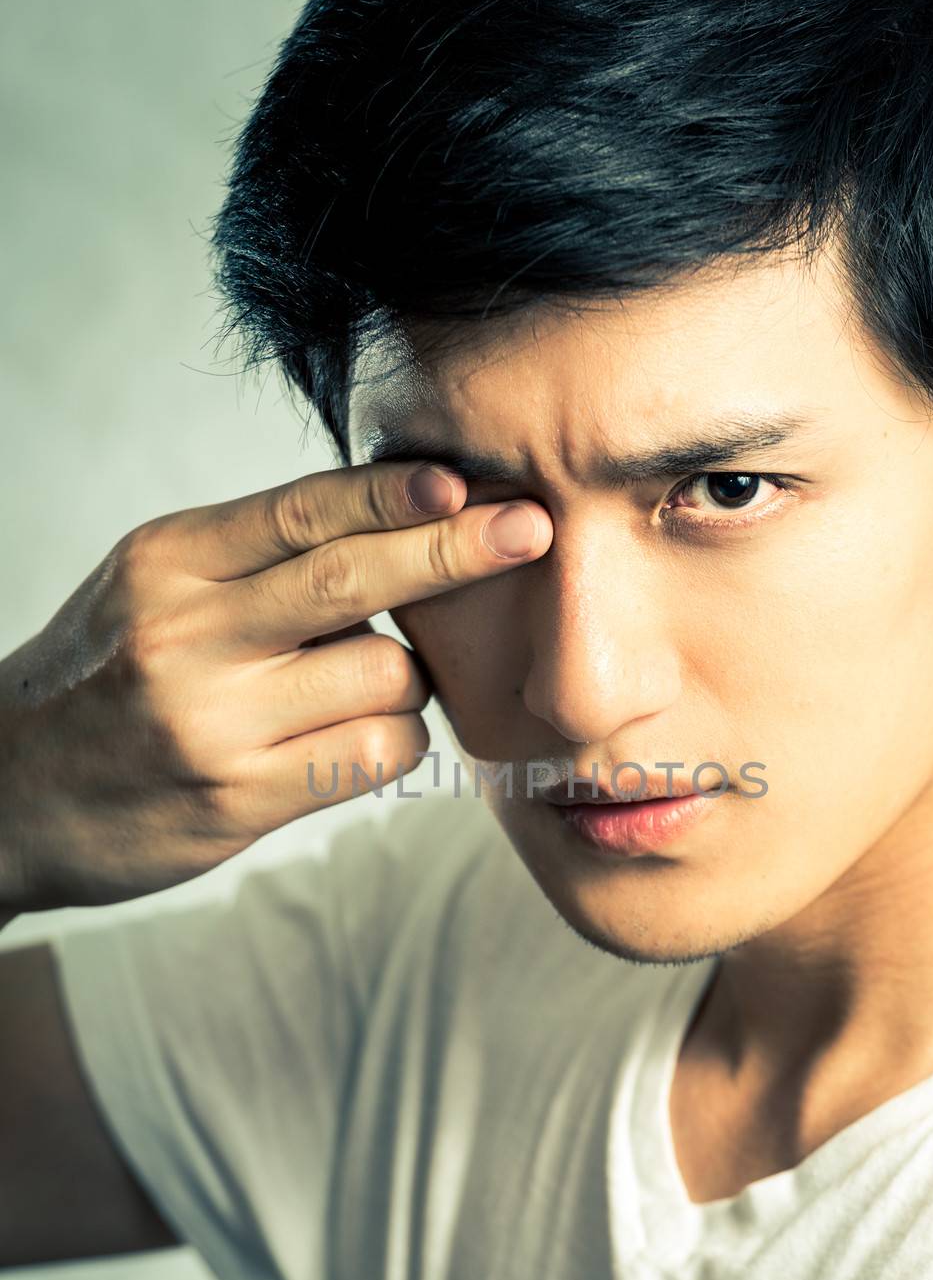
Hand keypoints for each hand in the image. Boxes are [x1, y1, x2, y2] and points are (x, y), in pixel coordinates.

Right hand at [0, 462, 551, 909]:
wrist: (6, 792)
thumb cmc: (105, 676)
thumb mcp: (152, 587)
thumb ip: (256, 558)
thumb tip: (403, 522)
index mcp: (168, 561)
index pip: (303, 510)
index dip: (393, 492)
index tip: (464, 479)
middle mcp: (187, 633)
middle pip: (356, 578)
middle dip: (456, 550)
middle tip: (532, 528)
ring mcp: (214, 722)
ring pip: (386, 674)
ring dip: (402, 677)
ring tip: (346, 687)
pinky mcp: (241, 799)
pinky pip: (376, 751)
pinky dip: (387, 738)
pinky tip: (344, 737)